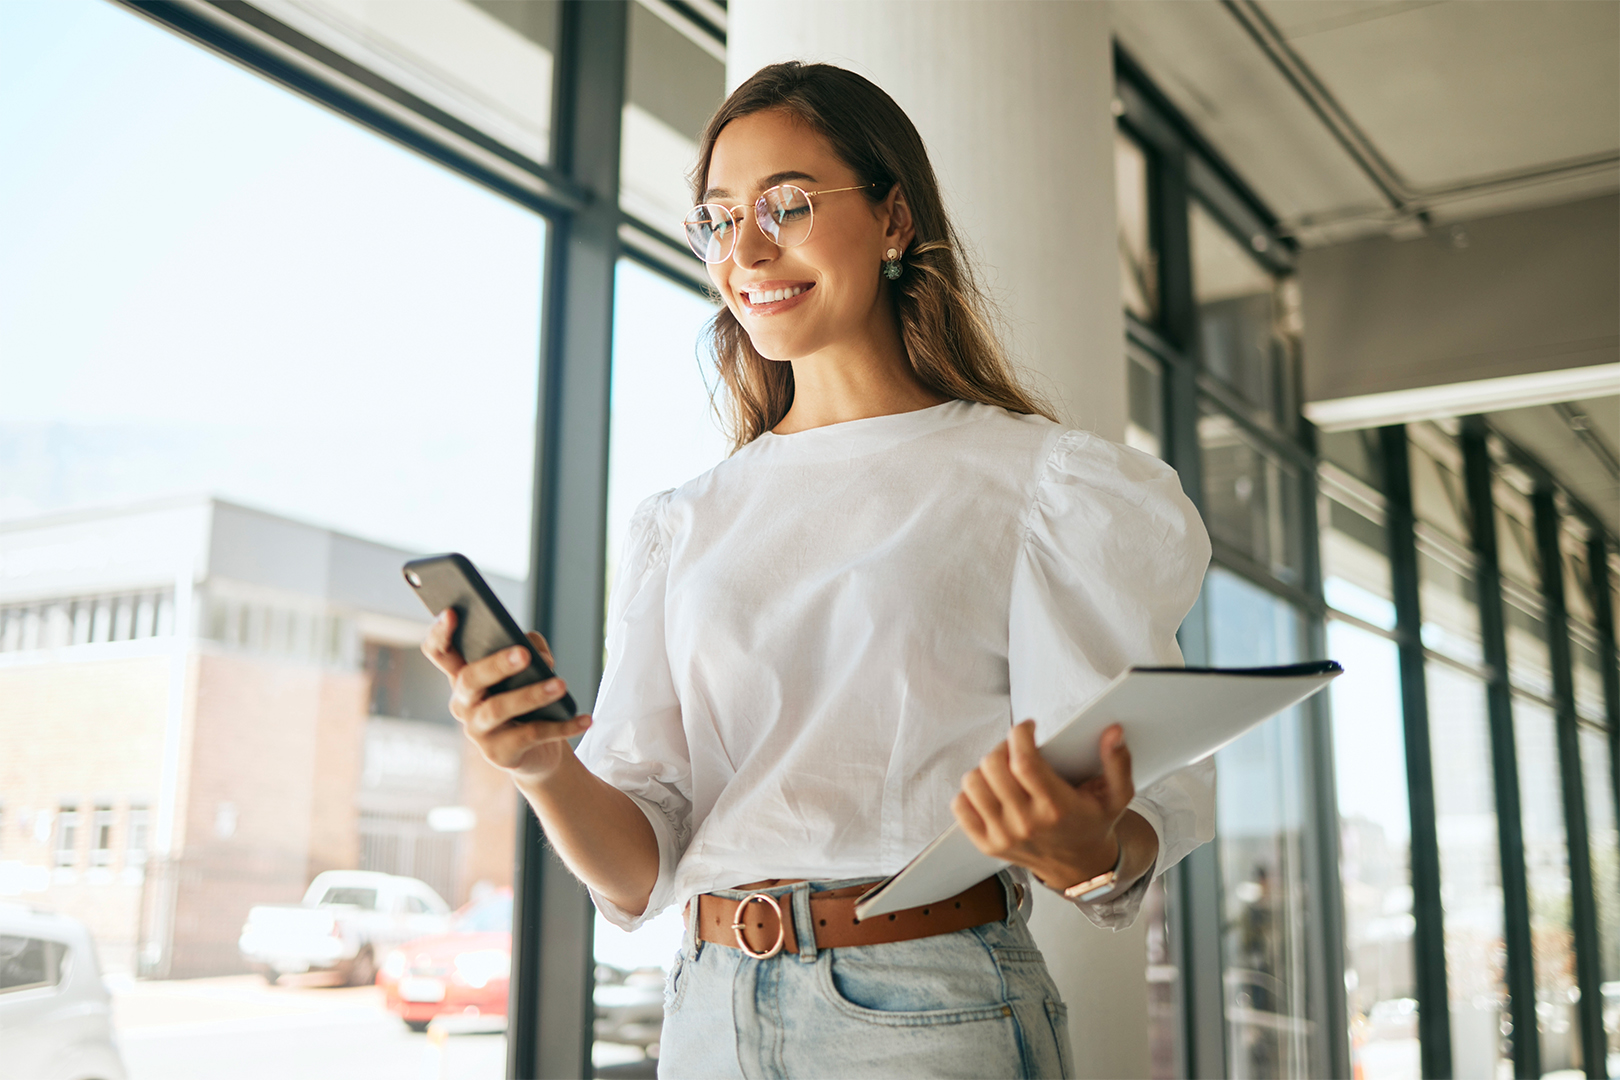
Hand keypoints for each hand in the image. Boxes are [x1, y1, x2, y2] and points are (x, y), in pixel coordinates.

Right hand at [420, 608, 591, 785]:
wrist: (539, 752)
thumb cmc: (529, 703)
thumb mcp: (530, 671)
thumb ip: (532, 650)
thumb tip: (538, 655)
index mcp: (465, 677)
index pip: (439, 652)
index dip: (439, 633)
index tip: (451, 612)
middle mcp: (463, 703)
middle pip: (469, 678)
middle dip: (496, 664)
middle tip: (524, 654)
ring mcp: (477, 731)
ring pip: (497, 708)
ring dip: (531, 695)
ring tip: (560, 685)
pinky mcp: (499, 754)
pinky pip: (530, 736)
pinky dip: (562, 727)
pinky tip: (585, 719)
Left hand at [952, 720, 1135, 890]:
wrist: (1079, 867)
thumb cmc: (1093, 823)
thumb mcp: (1116, 796)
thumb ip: (1118, 763)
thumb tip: (1114, 733)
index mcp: (1057, 808)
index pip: (1024, 762)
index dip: (1020, 735)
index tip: (1027, 727)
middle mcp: (1027, 824)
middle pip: (993, 767)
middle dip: (1003, 747)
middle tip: (1015, 748)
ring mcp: (1003, 836)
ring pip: (973, 783)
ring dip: (985, 768)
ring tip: (1003, 769)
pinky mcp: (987, 844)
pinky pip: (961, 806)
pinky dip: (970, 792)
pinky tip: (990, 789)